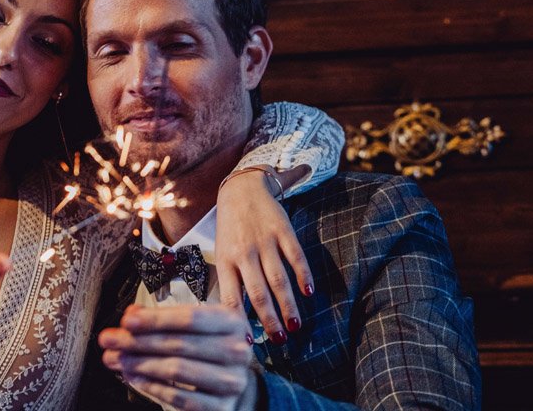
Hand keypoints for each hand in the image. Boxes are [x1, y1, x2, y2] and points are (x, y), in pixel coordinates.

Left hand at [100, 304, 259, 410]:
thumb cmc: (207, 344)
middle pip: (179, 344)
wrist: (232, 379)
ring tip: (116, 359)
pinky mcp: (221, 407)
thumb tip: (131, 315)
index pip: (190, 319)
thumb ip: (162, 317)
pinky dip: (152, 386)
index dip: (156, 320)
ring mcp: (231, 381)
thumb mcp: (191, 323)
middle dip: (138, 342)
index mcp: (231, 321)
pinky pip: (179, 398)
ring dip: (140, 364)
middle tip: (108, 340)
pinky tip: (133, 377)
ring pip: (177, 370)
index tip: (126, 321)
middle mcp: (237, 350)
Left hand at [215, 165, 313, 341]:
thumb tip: (234, 316)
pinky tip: (309, 292)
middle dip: (269, 320)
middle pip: (258, 293)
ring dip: (288, 305)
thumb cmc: (230, 228)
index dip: (239, 321)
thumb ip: (231, 280)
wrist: (241, 188)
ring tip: (295, 326)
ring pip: (278, 280)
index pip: (231, 297)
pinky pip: (295, 257)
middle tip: (279, 340)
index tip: (247, 343)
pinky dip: (303, 276)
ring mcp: (264, 241)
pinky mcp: (283, 230)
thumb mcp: (223, 252)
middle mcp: (244, 252)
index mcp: (226, 260)